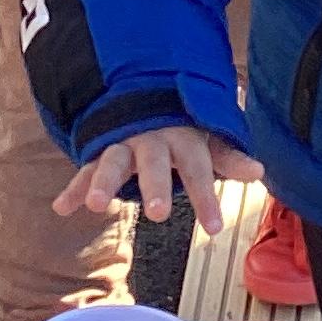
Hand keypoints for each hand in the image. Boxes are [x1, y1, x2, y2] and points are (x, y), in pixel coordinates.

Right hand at [54, 128, 264, 231]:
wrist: (146, 91)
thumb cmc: (184, 126)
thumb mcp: (209, 139)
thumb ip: (229, 158)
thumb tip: (259, 172)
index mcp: (183, 138)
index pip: (199, 168)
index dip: (206, 197)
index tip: (214, 229)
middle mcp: (152, 140)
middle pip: (153, 163)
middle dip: (154, 186)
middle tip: (158, 214)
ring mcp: (123, 144)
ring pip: (112, 161)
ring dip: (103, 182)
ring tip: (96, 205)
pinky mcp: (101, 152)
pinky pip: (85, 170)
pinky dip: (73, 188)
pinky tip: (62, 209)